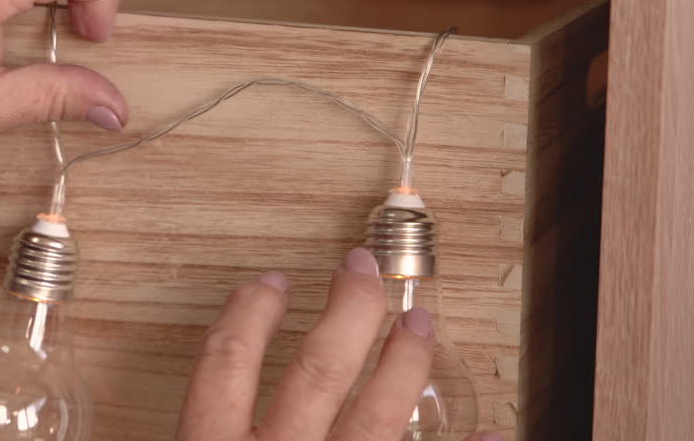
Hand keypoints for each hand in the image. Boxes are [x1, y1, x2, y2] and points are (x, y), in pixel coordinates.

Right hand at [178, 248, 500, 440]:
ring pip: (376, 418)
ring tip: (420, 327)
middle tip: (360, 269)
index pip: (226, 363)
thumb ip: (200, 430)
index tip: (271, 280)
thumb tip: (206, 398)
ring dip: (404, 365)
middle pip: (316, 372)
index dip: (249, 313)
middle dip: (346, 311)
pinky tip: (493, 429)